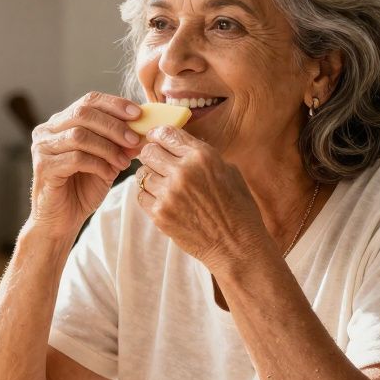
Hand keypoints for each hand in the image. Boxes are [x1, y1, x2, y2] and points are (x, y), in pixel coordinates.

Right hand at [28, 92, 142, 240]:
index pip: (89, 100)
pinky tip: (108, 174)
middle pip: (83, 113)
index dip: (115, 104)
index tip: (138, 114)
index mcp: (61, 122)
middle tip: (134, 140)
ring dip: (108, 147)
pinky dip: (97, 164)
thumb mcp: (106, 161)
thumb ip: (120, 144)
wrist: (61, 221)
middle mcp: (47, 130)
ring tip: (124, 163)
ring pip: (79, 135)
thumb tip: (144, 130)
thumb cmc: (81, 190)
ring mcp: (43, 148)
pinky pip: (75, 158)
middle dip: (114, 125)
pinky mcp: (43, 167)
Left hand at [134, 126, 269, 266]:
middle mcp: (183, 171)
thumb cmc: (237, 208)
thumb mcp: (228, 171)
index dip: (157, 134)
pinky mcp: (160, 214)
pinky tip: (162, 199)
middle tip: (157, 162)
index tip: (154, 137)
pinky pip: (141, 195)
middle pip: (149, 151)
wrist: (236, 245)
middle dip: (151, 155)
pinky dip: (148, 195)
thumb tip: (180, 145)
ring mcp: (168, 194)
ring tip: (163, 184)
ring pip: (142, 174)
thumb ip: (202, 155)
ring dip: (150, 177)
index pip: (167, 133)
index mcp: (202, 156)